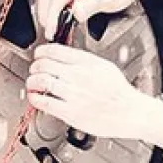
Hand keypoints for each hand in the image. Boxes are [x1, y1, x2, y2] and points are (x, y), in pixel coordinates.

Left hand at [26, 44, 149, 139]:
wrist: (130, 112)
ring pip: (40, 81)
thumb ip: (83, 61)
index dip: (41, 52)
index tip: (38, 56)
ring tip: (33, 84)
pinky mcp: (70, 112)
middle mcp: (79, 76)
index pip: (54, 50)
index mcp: (87, 62)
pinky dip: (34, 98)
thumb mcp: (105, 67)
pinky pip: (43, 102)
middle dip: (34, 67)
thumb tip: (63, 57)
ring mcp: (73, 94)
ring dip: (32, 81)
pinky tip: (35, 97)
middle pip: (43, 64)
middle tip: (34, 70)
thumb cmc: (119, 93)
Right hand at [34, 0, 162, 40]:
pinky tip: (60, 16)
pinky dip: (55, 6)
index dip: (51, 16)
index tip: (51, 30)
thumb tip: (73, 15)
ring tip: (52, 26)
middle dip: (44, 13)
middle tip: (49, 31)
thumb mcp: (106, 0)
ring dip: (47, 10)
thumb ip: (87, 7)